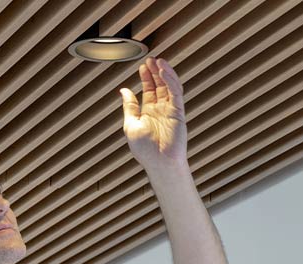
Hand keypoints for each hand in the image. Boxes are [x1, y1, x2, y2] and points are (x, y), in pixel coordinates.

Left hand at [120, 57, 187, 172]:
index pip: (149, 90)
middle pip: (159, 85)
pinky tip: (164, 71)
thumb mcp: (130, 125)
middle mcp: (161, 110)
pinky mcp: (178, 112)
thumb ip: (129, 107)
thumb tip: (124, 91)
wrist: (159, 163)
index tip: (143, 66)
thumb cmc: (145, 150)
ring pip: (169, 86)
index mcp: (149, 113)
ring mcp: (171, 110)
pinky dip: (170, 81)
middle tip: (151, 59)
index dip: (146, 77)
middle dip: (155, 72)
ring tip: (158, 61)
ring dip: (164, 73)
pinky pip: (176, 93)